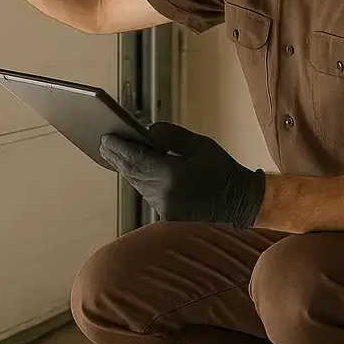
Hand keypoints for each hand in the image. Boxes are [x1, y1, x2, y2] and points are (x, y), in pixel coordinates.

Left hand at [100, 121, 265, 229]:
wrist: (241, 202)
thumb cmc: (223, 169)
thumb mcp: (201, 144)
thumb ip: (172, 136)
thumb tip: (148, 130)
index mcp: (173, 174)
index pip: (136, 159)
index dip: (119, 147)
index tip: (105, 137)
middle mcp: (164, 193)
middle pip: (132, 171)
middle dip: (116, 156)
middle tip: (102, 142)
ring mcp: (164, 206)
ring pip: (137, 183)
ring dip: (125, 168)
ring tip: (113, 153)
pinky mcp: (167, 213)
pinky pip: (146, 192)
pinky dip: (138, 178)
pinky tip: (132, 168)